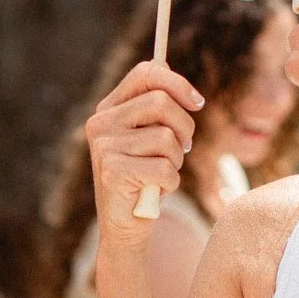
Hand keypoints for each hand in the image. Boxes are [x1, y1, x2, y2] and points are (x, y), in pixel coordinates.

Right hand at [86, 60, 203, 246]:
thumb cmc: (145, 177)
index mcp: (108, 108)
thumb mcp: (149, 137)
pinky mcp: (113, 172)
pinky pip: (165, 168)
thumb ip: (157, 109)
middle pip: (161, 103)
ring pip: (166, 139)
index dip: (178, 83)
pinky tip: (155, 190)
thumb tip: (175, 77)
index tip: (198, 103)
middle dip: (184, 128)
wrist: (125, 224)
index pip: (145, 74)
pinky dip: (170, 183)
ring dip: (176, 161)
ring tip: (162, 173)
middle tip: (183, 149)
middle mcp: (100, 123)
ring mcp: (104, 147)